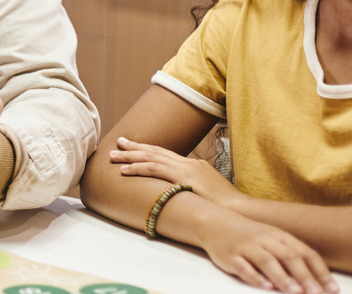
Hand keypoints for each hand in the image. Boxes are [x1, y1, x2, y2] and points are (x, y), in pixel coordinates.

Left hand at [110, 136, 241, 207]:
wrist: (238, 209)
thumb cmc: (224, 207)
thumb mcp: (206, 194)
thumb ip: (192, 189)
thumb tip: (179, 193)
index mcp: (194, 165)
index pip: (166, 154)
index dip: (148, 150)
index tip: (134, 147)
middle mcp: (188, 163)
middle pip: (156, 151)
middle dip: (135, 147)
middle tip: (118, 143)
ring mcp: (185, 168)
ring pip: (151, 158)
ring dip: (130, 156)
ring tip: (113, 156)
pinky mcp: (183, 177)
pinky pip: (154, 169)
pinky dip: (137, 168)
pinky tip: (124, 170)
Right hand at [199, 210, 338, 293]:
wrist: (215, 223)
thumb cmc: (250, 235)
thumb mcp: (273, 240)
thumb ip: (292, 256)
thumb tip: (315, 280)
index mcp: (280, 236)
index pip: (306, 253)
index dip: (320, 271)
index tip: (332, 289)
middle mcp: (266, 240)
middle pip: (289, 257)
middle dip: (305, 277)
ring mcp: (247, 247)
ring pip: (268, 262)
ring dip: (283, 277)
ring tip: (295, 292)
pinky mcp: (231, 256)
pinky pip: (244, 267)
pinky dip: (255, 277)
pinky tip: (266, 286)